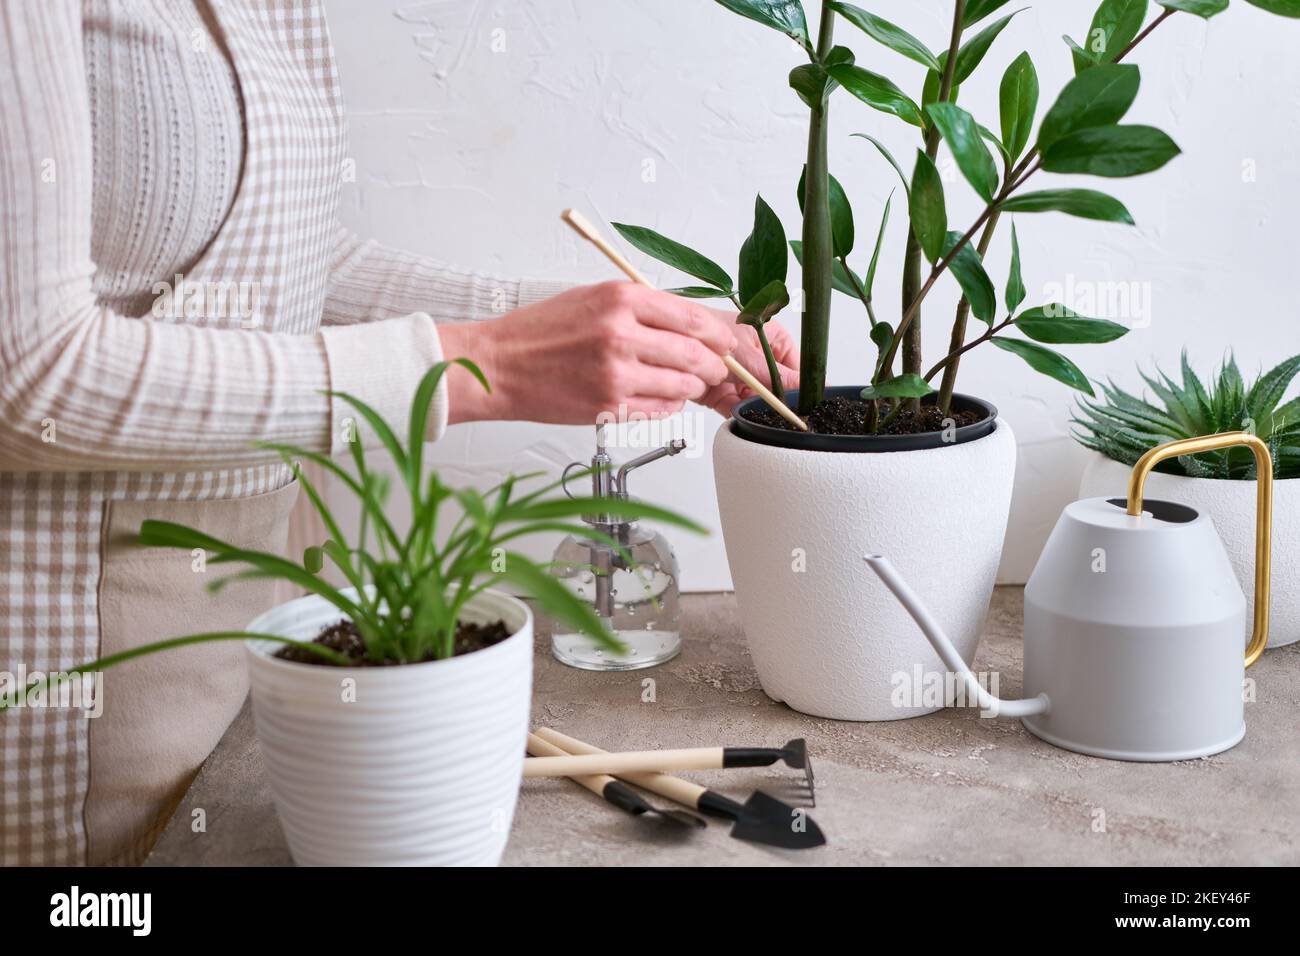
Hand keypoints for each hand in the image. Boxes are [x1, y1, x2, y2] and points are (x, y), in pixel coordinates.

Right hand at [439, 281, 735, 424]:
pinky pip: (660, 410)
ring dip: (691, 388)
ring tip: (683, 383)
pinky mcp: (608, 405)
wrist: (498, 365)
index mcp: (620, 298)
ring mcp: (616, 373)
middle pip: (696, 354)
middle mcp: (621, 333)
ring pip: (682, 385)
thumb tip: (689, 324)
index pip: (693, 317)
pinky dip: (669, 405)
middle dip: (714, 365)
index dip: (718, 335)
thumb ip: (641, 308)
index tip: (724, 342)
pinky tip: (658, 397)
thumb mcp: (593, 298)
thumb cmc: (540, 332)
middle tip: (715, 368)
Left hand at [698, 308, 799, 415]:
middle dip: (773, 399)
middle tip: (776, 409)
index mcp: (773, 341)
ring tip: (751, 407)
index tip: (802, 402)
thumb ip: (778, 376)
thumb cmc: (710, 332)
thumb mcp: (750, 354)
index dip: (798, 386)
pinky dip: (737, 413)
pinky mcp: (725, 393)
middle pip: (776, 388)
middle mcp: (759, 359)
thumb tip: (803, 389)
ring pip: (756, 400)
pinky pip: (737, 409)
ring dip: (753, 407)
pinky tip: (739, 412)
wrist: (673, 340)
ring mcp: (742, 378)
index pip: (795, 368)